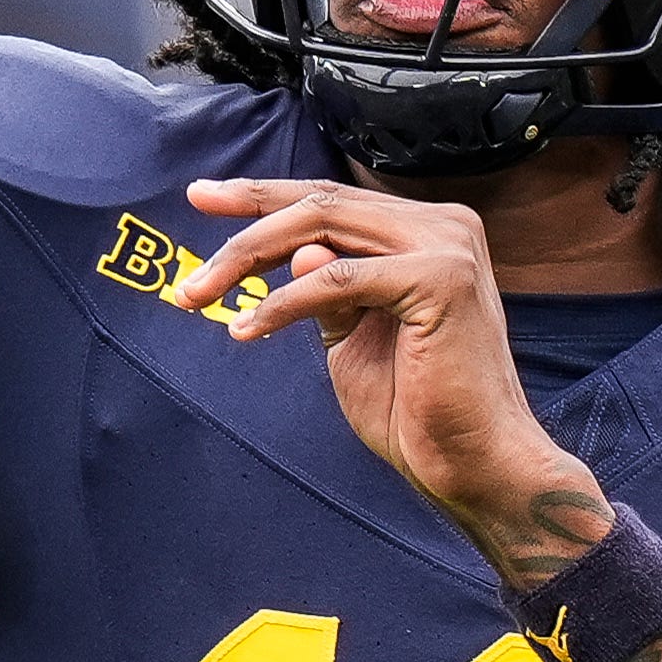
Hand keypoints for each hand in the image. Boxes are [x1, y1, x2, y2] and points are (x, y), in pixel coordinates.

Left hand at [174, 179, 613, 586]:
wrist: (472, 464)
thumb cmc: (417, 410)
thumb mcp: (352, 336)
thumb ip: (325, 289)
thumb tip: (293, 250)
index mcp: (427, 232)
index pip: (331, 201)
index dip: (262, 197)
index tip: (201, 197)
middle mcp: (444, 225)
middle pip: (320, 204)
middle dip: (242, 226)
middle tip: (189, 263)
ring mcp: (447, 245)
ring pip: (321, 228)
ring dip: (248, 259)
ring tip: (200, 296)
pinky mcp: (441, 278)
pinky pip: (337, 279)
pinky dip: (283, 303)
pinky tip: (248, 330)